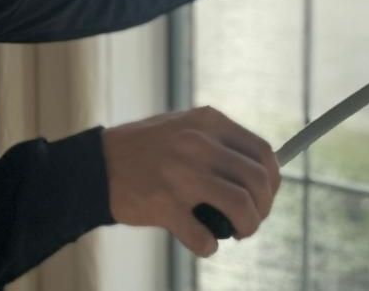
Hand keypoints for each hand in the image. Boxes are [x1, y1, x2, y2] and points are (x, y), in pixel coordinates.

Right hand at [101, 107, 281, 256]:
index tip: (266, 196)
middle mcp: (200, 144)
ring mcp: (182, 174)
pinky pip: (204, 237)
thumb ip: (218, 142)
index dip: (273, 180)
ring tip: (236, 233)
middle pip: (258, 180)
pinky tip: (203, 242)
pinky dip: (209, 246)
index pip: (263, 152)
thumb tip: (261, 171)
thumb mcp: (184, 127)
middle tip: (251, 221)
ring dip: (247, 227)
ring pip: (241, 207)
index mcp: (209, 122)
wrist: (95, 166)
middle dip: (263, 208)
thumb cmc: (144, 149)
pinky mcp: (164, 205)